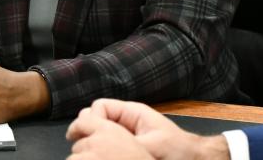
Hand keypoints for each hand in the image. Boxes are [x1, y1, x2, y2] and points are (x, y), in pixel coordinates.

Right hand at [67, 99, 229, 159]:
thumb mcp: (152, 145)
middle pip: (95, 119)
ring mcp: (126, 136)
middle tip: (82, 148)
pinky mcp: (127, 149)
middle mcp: (127, 122)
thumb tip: (104, 141)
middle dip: (88, 131)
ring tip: (91, 155)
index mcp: (132, 113)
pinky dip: (102, 151)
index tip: (88, 136)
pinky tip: (103, 157)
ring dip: (94, 143)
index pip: (99, 107)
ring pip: (100, 134)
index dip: (91, 120)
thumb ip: (127, 140)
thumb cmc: (179, 151)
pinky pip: (108, 146)